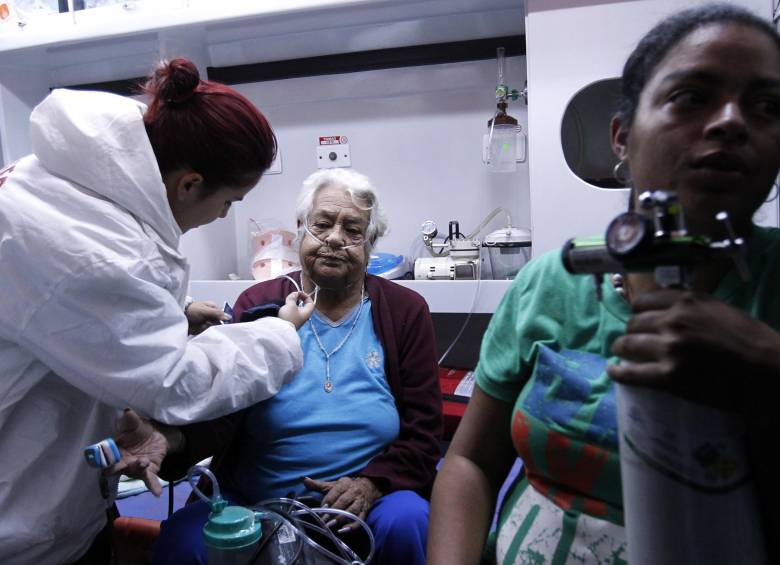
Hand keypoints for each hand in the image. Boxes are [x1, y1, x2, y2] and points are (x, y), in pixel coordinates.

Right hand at [104, 409, 171, 496]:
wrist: (157, 436)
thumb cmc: (139, 431)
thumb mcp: (136, 424)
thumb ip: (130, 420)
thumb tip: (127, 412)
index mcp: (115, 451)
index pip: (103, 456)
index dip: (99, 458)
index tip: (94, 458)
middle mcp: (122, 462)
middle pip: (114, 468)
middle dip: (112, 468)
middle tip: (110, 468)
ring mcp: (135, 469)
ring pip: (133, 471)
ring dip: (137, 467)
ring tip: (144, 461)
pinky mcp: (148, 472)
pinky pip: (150, 481)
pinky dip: (154, 487)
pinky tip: (157, 494)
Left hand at [186, 300, 229, 334]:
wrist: (180, 316)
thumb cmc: (192, 310)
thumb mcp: (205, 310)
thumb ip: (217, 313)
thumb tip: (229, 317)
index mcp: (213, 308)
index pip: (223, 315)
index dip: (222, 320)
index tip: (220, 323)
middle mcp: (211, 315)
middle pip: (218, 323)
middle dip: (214, 325)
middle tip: (208, 324)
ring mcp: (207, 322)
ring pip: (213, 328)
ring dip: (208, 328)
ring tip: (202, 325)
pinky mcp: (202, 328)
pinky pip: (207, 332)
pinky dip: (204, 331)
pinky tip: (200, 329)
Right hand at [279, 291, 314, 329]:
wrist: (280, 330)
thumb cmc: (288, 317)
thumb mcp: (291, 305)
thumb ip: (293, 297)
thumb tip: (295, 293)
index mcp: (307, 312)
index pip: (310, 302)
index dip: (305, 296)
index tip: (298, 293)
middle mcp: (303, 316)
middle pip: (304, 305)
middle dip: (298, 299)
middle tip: (292, 296)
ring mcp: (297, 320)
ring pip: (297, 309)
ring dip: (293, 304)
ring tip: (287, 301)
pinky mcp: (291, 321)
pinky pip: (292, 312)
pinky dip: (289, 308)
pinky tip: (284, 307)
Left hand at [302, 476, 381, 532]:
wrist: (367, 488)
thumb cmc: (346, 488)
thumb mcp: (333, 485)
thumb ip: (318, 484)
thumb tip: (303, 479)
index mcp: (344, 484)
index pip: (336, 492)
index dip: (328, 500)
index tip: (321, 508)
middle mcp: (353, 492)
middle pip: (343, 502)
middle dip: (332, 512)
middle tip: (323, 520)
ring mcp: (360, 503)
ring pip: (351, 511)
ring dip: (341, 519)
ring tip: (330, 526)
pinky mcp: (364, 512)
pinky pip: (360, 520)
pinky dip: (352, 526)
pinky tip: (343, 530)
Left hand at [607, 289, 778, 407]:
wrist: (769, 371)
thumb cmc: (752, 341)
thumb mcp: (720, 310)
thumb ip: (692, 308)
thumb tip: (669, 311)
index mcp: (687, 301)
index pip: (644, 301)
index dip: (638, 312)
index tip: (639, 320)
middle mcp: (674, 320)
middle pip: (634, 323)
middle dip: (632, 332)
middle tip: (633, 341)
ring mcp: (669, 348)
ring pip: (627, 344)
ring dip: (622, 349)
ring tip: (621, 353)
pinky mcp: (669, 376)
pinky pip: (631, 372)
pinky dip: (619, 372)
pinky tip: (613, 370)